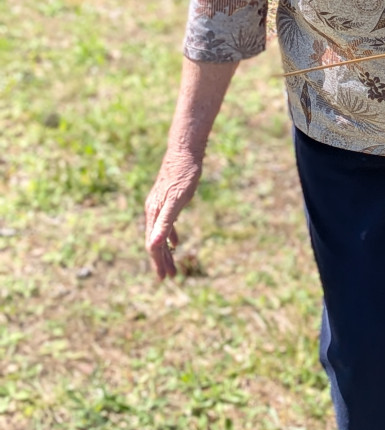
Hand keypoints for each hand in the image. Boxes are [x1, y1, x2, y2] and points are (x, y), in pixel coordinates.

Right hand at [144, 150, 202, 280]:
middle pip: (155, 242)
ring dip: (166, 252)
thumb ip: (166, 222)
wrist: (185, 151)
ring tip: (173, 266)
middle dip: (162, 261)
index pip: (153, 244)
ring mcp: (159, 205)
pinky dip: (170, 236)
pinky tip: (176, 242)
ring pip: (160, 234)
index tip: (164, 278)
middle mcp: (153, 211)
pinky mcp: (167, 200)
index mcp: (154, 214)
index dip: (158, 262)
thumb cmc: (183, 175)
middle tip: (170, 277)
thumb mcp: (177, 200)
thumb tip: (155, 245)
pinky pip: (166, 224)